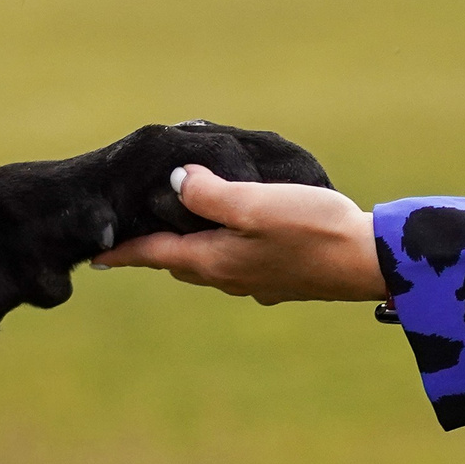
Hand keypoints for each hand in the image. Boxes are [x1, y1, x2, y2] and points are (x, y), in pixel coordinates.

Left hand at [92, 165, 387, 304]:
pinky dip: (225, 245)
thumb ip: (208, 193)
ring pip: (209, 263)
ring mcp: (258, 281)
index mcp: (214, 261)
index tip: (95, 255)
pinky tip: (238, 232)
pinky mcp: (283, 277)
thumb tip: (176, 182)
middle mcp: (230, 277)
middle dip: (155, 247)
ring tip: (182, 226)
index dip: (124, 252)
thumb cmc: (310, 229)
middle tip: (136, 230)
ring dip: (191, 246)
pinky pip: (238, 262)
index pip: (154, 254)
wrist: (369, 263)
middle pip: (179, 261)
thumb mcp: (253, 204)